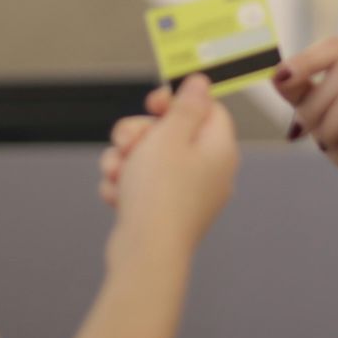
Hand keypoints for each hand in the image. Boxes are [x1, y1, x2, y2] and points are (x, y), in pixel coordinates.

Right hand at [101, 76, 237, 252]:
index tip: (153, 103)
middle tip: (129, 144)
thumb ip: (186, 106)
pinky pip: (140, 185)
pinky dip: (125, 187)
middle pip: (172, 133)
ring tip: (118, 174)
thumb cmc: (160, 195)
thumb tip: (201, 83)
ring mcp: (186, 195)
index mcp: (219, 150)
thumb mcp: (171, 136)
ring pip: (148, 158)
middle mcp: (208, 172)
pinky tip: (118, 195)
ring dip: (125, 160)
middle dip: (139, 134)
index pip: (206, 109)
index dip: (176, 102)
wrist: (145, 253)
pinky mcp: (163, 212)